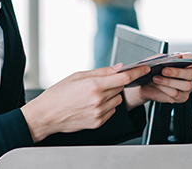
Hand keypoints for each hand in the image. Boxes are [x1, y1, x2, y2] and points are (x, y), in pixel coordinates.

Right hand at [20, 65, 149, 141]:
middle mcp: (99, 100)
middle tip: (101, 83)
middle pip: (120, 88)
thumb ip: (101, 72)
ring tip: (93, 95)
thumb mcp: (78, 75)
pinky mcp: (98, 122)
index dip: (137, 72)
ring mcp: (99, 113)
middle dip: (115, 83)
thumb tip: (118, 68)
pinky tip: (92, 104)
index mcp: (94, 85)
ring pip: (117, 100)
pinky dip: (107, 106)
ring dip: (111, 95)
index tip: (145, 68)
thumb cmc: (59, 94)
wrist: (47, 115)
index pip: (124, 78)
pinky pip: (111, 111)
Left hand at [124, 54, 191, 106]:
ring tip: (157, 78)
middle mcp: (189, 75)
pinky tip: (159, 85)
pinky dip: (166, 89)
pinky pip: (178, 94)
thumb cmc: (153, 70)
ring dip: (169, 82)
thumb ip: (165, 57)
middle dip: (177, 72)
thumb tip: (174, 57)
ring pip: (185, 85)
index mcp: (186, 63)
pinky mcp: (182, 97)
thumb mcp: (156, 60)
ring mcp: (187, 86)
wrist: (144, 84)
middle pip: (191, 73)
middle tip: (164, 70)